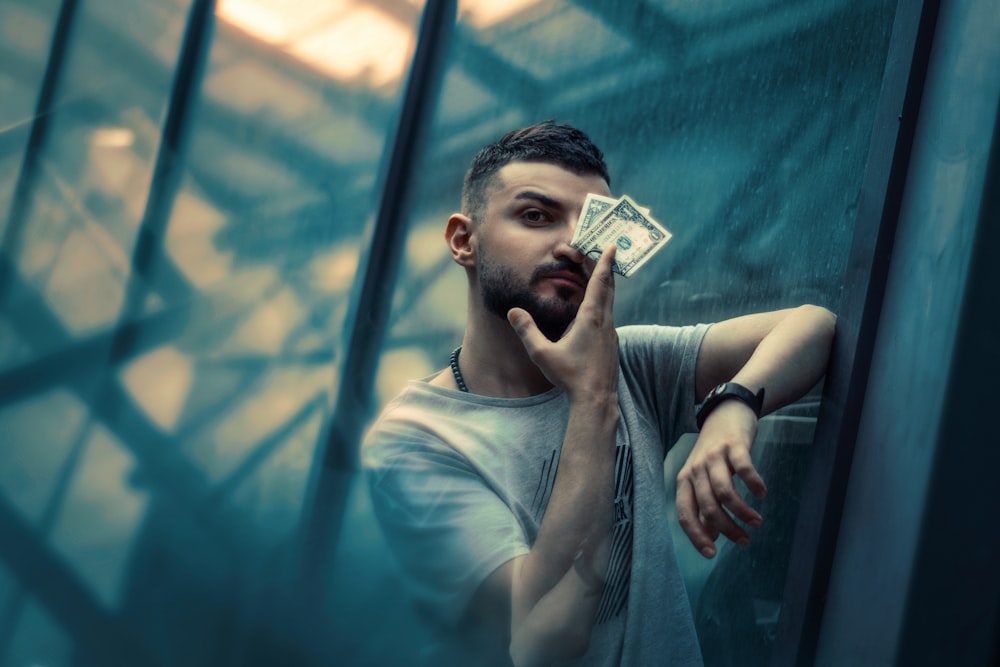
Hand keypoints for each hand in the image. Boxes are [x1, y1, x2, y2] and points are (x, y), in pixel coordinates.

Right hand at [507, 246, 618, 401]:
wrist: (597, 399)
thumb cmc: (570, 376)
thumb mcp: (542, 354)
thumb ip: (527, 331)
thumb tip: (514, 311)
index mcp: (590, 319)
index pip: (599, 283)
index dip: (605, 263)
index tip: (613, 246)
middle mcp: (605, 322)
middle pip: (607, 288)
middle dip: (605, 268)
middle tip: (604, 251)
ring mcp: (611, 333)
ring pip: (609, 302)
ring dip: (605, 286)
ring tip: (599, 275)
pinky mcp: (611, 344)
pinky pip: (608, 316)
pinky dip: (603, 304)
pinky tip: (594, 310)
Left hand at [675, 400, 766, 557]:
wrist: (725, 412)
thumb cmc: (715, 453)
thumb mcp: (704, 479)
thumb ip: (705, 506)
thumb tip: (710, 537)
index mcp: (685, 481)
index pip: (684, 514)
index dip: (696, 536)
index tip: (712, 555)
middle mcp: (695, 469)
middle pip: (707, 507)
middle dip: (727, 529)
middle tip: (745, 541)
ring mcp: (714, 456)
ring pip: (724, 492)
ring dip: (742, 512)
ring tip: (757, 523)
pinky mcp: (733, 445)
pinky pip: (743, 468)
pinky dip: (753, 484)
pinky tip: (762, 494)